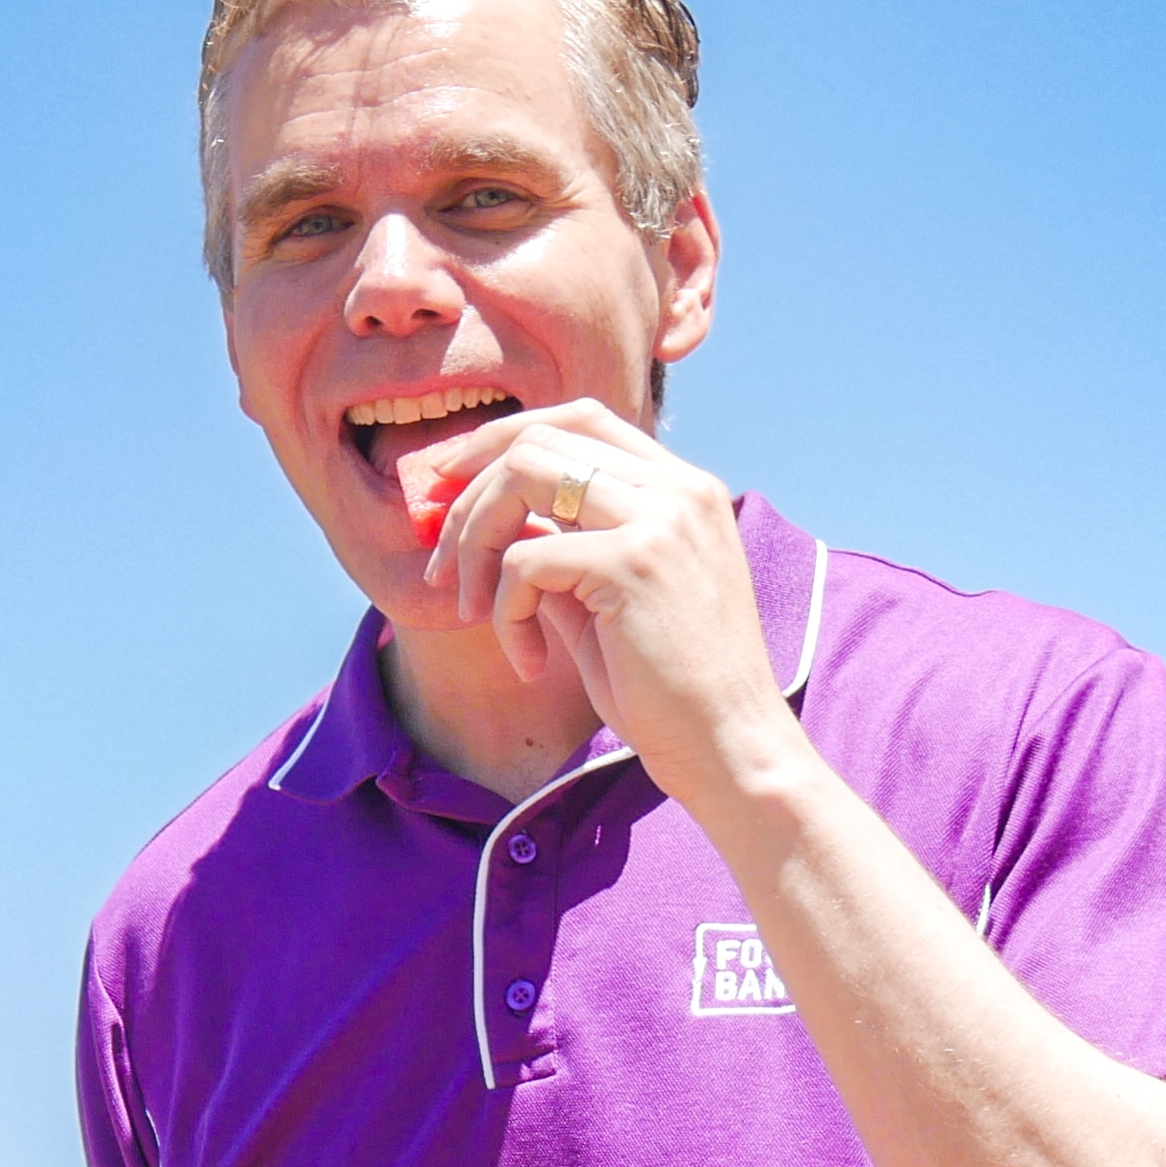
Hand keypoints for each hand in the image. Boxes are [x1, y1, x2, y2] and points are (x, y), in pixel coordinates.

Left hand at [396, 404, 803, 814]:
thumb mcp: (604, 600)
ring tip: (467, 610)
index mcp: (682, 488)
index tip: (447, 483)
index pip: (578, 419)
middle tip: (438, 564)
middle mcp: (677, 488)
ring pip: (522, 478)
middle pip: (538, 439)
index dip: (500, 440)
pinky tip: (528, 662)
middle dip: (468, 494)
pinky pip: (524, 560)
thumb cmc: (668, 688)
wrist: (727, 746)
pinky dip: (503, 613)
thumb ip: (561, 547)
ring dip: (473, 543)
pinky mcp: (632, 563)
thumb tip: (487, 521)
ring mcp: (659, 519)